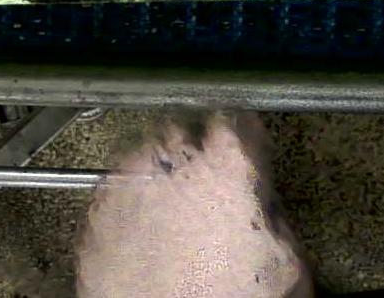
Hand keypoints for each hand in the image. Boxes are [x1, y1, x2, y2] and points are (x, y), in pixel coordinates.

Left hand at [76, 113, 312, 297]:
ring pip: (146, 156)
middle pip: (186, 131)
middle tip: (207, 188)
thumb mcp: (285, 262)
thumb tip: (263, 201)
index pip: (237, 120)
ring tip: (173, 214)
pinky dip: (130, 202)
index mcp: (226, 166)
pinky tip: (145, 231)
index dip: (243, 136)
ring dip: (160, 174)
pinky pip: (116, 189)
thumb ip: (274, 213)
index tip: (244, 148)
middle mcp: (172, 161)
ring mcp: (128, 182)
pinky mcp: (98, 210)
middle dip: (195, 152)